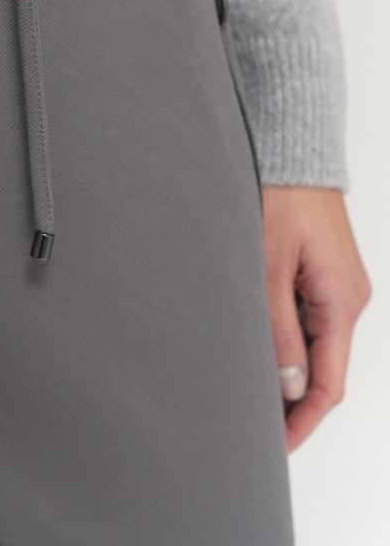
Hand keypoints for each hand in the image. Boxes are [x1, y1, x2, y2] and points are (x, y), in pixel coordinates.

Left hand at [262, 186, 370, 452]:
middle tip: (252, 423)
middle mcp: (349, 299)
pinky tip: (260, 346)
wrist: (294, 150)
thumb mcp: (269, 268)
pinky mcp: (323, 271)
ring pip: (316, 345)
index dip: (302, 422)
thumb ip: (279, 328)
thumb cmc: (281, 198)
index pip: (329, 385)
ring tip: (248, 389)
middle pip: (325, 369)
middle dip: (293, 402)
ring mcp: (338, 285)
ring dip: (288, 370)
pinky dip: (288, 340)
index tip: (275, 447)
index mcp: (342, 303)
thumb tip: (289, 386)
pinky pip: (310, 319)